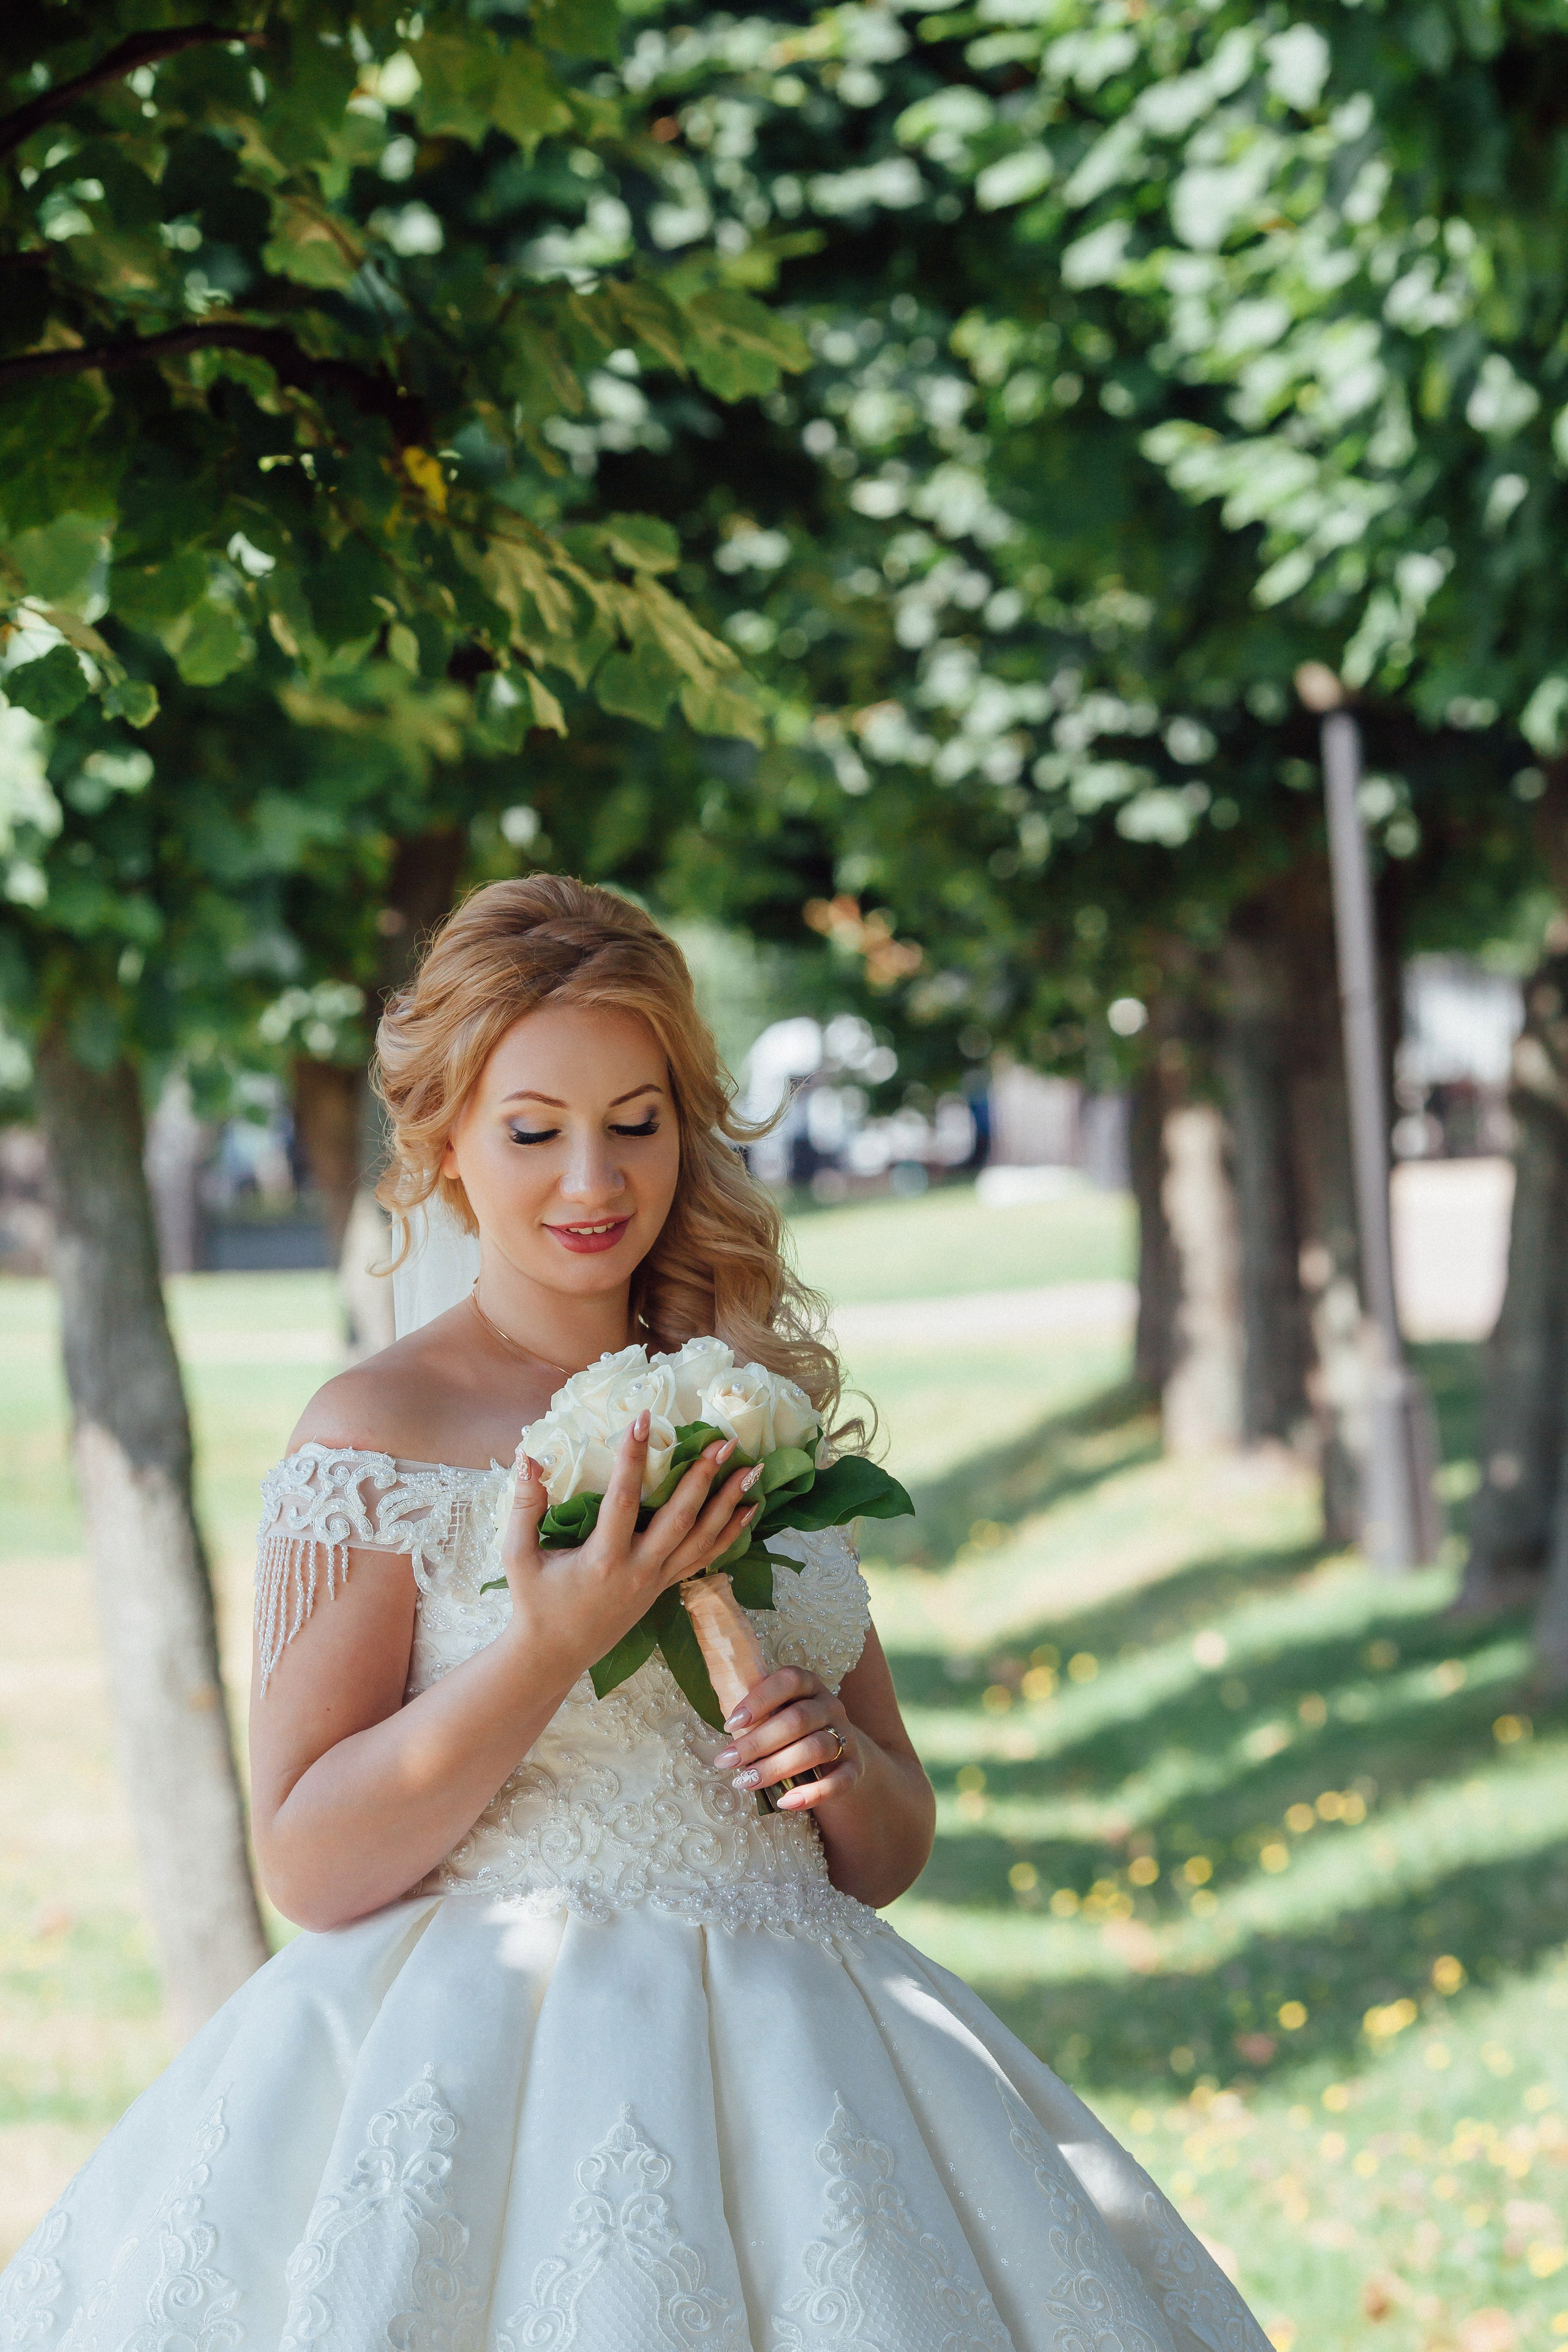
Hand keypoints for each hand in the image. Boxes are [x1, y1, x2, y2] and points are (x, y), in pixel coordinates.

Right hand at [500, 1410, 759, 1676]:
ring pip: (702, 1539)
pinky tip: (749, 1510)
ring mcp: (656, 1581)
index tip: (644, 1419)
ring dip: (728, 1503)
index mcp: (603, 1559)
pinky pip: (704, 1559)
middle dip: (704, 1478)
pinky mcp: (664, 1589)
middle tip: (724, 1441)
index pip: (624, 1500)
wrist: (554, 1655)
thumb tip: (529, 1456)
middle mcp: (638, 1570)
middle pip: (680, 1519)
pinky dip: (730, 1534)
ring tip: (750, 1469)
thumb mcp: (519, 1557)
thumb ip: (524, 1507)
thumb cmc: (535, 1603)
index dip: (633, 1458)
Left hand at [711, 1665, 861, 1811]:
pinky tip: (784, 1803)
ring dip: (776, 1767)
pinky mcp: (854, 1768)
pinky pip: (838, 1781)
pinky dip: (811, 1794)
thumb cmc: (791, 1733)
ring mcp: (846, 1736)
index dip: (758, 1700)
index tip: (729, 1724)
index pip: (788, 1681)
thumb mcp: (775, 1715)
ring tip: (745, 1782)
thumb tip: (726, 1734)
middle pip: (797, 1720)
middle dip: (757, 1742)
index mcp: (808, 1685)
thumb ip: (755, 1718)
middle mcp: (830, 1706)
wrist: (836, 1757)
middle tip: (726, 1761)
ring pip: (815, 1748)